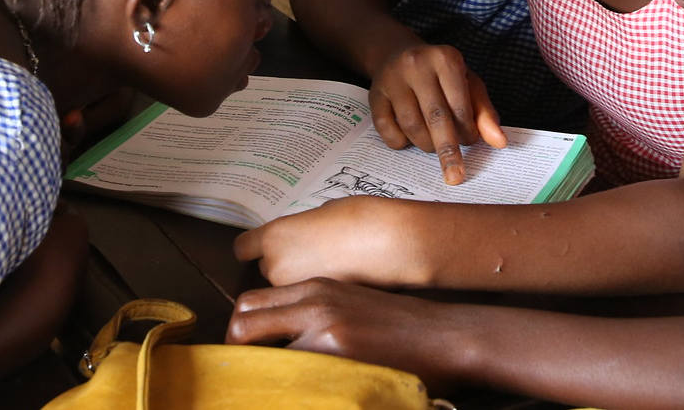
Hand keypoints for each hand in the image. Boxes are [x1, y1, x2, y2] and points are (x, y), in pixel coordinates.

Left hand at [227, 279, 469, 389]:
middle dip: (237, 354)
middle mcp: (314, 303)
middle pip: (243, 323)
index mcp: (315, 288)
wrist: (446, 335)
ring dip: (260, 373)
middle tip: (249, 376)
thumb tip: (281, 340)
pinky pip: (295, 377)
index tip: (247, 355)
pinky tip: (307, 394)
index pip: (250, 304)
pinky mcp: (339, 356)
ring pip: (261, 351)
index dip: (240, 333)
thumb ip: (314, 314)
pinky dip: (290, 390)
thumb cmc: (402, 325)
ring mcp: (325, 330)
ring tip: (275, 388)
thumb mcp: (352, 304)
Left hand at [235, 196, 426, 287]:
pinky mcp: (315, 309)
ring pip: (285, 288)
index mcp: (274, 236)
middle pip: (265, 269)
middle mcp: (276, 267)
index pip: (243, 248)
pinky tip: (339, 280)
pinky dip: (317, 296)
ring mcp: (295, 292)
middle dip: (282, 264)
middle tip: (309, 254)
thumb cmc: (360, 219)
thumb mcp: (321, 214)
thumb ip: (299, 230)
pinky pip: (306, 302)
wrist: (391, 243)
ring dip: (298, 282)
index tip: (261, 246)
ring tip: (330, 267)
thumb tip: (296, 237)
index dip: (253, 246)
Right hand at [369, 43, 505, 183]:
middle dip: (448, 151)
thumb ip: (484, 113)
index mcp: (445, 59)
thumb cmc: (440, 75)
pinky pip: (388, 131)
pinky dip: (401, 142)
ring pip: (412, 126)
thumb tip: (500, 142)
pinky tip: (410, 138)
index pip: (460, 105)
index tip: (471, 141)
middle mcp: (416, 65)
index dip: (467, 130)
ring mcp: (392, 79)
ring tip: (434, 144)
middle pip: (435, 117)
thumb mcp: (468, 85)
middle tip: (455, 176)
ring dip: (426, 145)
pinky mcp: (374, 95)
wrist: (398, 54)